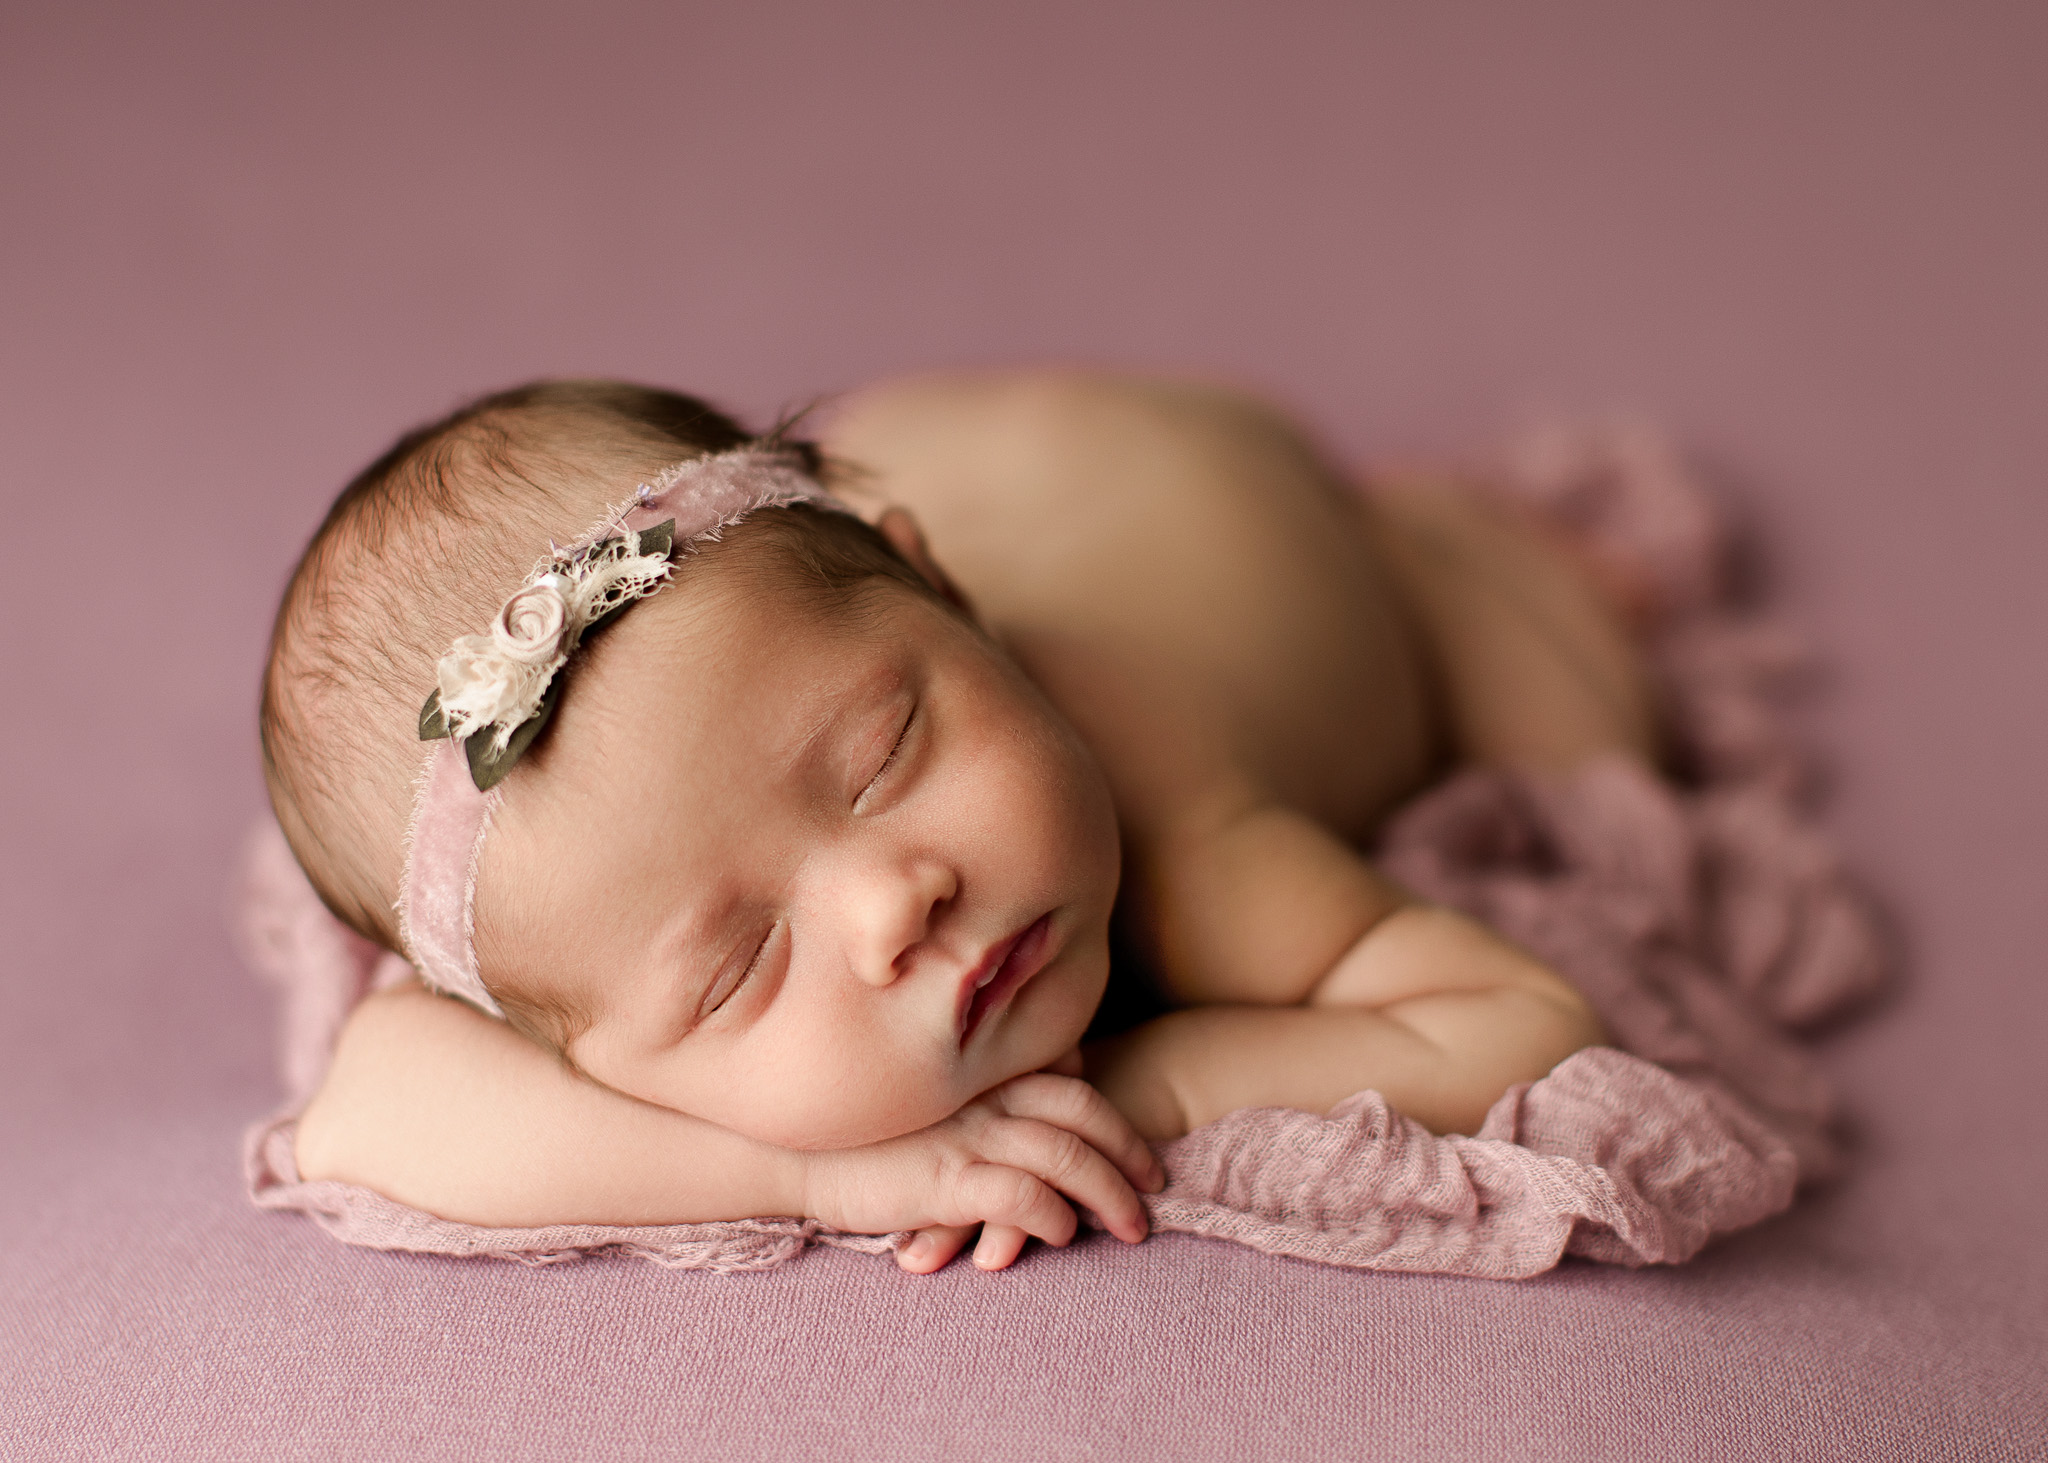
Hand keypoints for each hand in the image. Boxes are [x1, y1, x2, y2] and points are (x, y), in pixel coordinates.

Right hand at [801, 1067, 1163, 1273]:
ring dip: (1110, 1193)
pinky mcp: (947, 1178)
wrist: (789, 1150)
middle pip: (1084, 1112)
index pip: (1068, 1080)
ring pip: (1067, 1155)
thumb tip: (1017, 1124)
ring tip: (1133, 1227)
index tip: (1136, 1148)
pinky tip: (1062, 1234)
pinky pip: (1022, 1194)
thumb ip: (972, 1110)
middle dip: (1129, 1151)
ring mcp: (967, 1134)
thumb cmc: (855, 1138)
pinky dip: (1053, 1215)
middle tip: (1156, 1185)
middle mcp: (982, 1096)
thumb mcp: (924, 1112)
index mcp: (980, 1075)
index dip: (1112, 1115)